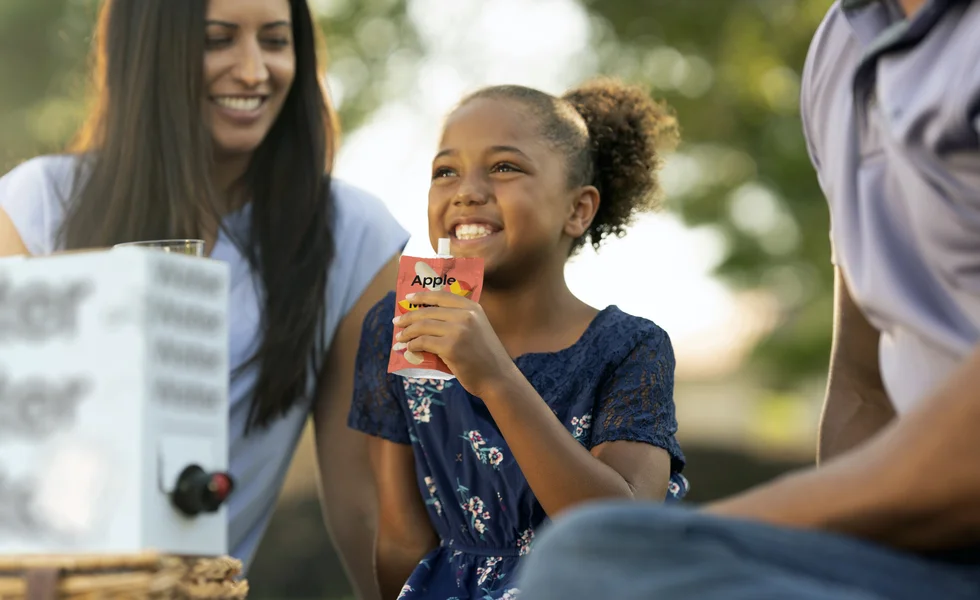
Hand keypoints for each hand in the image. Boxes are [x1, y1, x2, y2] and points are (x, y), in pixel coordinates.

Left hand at [392, 290, 515, 397]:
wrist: (498, 378)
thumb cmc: (486, 356)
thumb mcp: (477, 329)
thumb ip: (459, 320)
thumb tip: (426, 319)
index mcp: (472, 308)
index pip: (441, 295)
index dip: (422, 296)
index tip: (408, 298)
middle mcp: (465, 316)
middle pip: (428, 311)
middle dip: (408, 317)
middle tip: (397, 322)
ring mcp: (458, 331)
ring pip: (422, 326)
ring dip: (407, 333)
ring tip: (399, 339)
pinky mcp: (451, 348)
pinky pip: (423, 342)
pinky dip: (412, 346)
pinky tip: (409, 350)